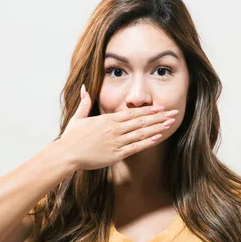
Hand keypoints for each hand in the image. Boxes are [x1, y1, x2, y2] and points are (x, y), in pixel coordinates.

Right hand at [59, 84, 177, 170]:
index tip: (160, 107)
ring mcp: (116, 142)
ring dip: (157, 128)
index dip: (148, 110)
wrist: (67, 154)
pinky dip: (147, 142)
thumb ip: (84, 102)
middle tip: (173, 112)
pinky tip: (158, 138)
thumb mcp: (78, 117)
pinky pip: (135, 147)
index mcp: (107, 120)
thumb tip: (84, 87)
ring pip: (141, 133)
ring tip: (170, 123)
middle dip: (158, 117)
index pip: (132, 113)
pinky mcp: (116, 154)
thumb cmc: (71, 138)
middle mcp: (114, 129)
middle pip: (141, 121)